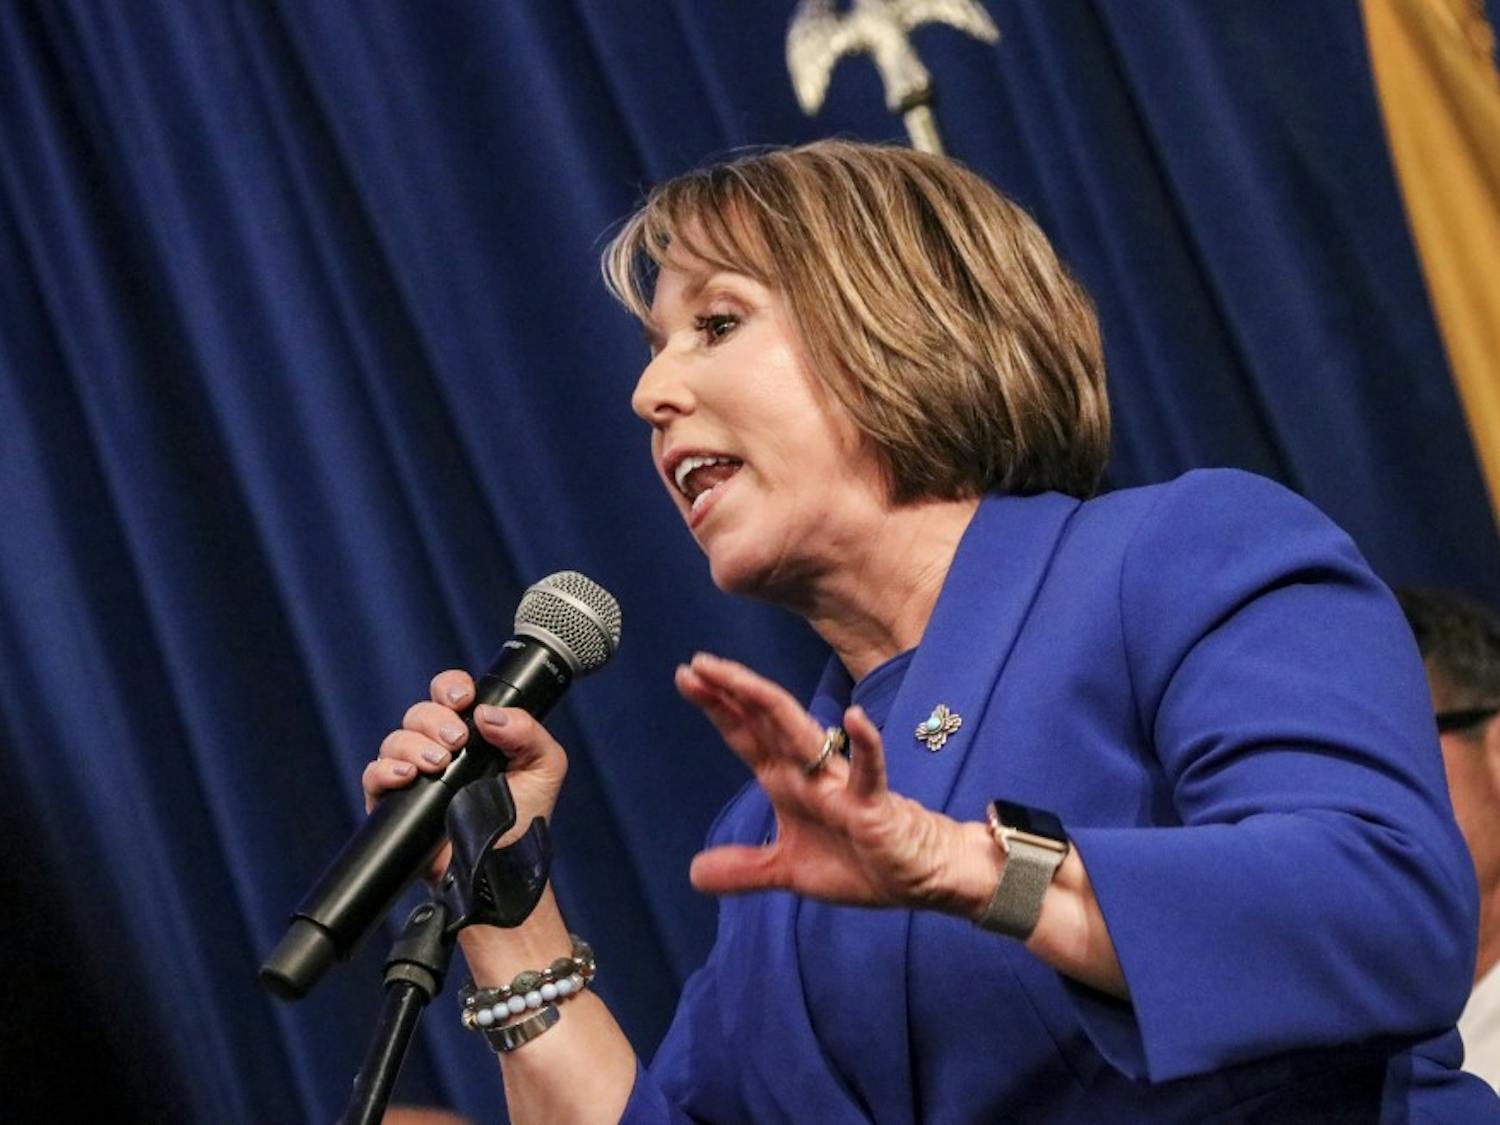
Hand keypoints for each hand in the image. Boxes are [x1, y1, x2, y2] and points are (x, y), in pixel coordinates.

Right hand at [362, 669, 570, 880]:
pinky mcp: (395, 803)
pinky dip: (385, 770)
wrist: (502, 869)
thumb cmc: (524, 819)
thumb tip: (488, 713)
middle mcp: (441, 748)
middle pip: (420, 712)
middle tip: (458, 741)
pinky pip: (374, 774)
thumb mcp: (544, 768)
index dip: (451, 687)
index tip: (463, 699)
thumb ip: (528, 732)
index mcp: (474, 733)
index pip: (451, 694)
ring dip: (414, 744)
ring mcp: (416, 774)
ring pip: (396, 739)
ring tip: (439, 764)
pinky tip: (408, 776)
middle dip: (436, 720)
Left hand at [677, 653, 982, 914]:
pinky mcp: (875, 804)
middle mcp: (809, 771)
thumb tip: (694, 874)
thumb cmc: (858, 861)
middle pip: (767, 721)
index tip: (686, 676)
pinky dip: (866, 745)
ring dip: (771, 705)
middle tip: (698, 663)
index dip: (718, 707)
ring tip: (741, 680)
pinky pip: (870, 772)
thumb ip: (745, 869)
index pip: (747, 736)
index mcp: (788, 780)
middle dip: (734, 692)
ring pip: (803, 735)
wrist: (916, 876)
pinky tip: (856, 718)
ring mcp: (841, 784)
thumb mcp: (789, 871)